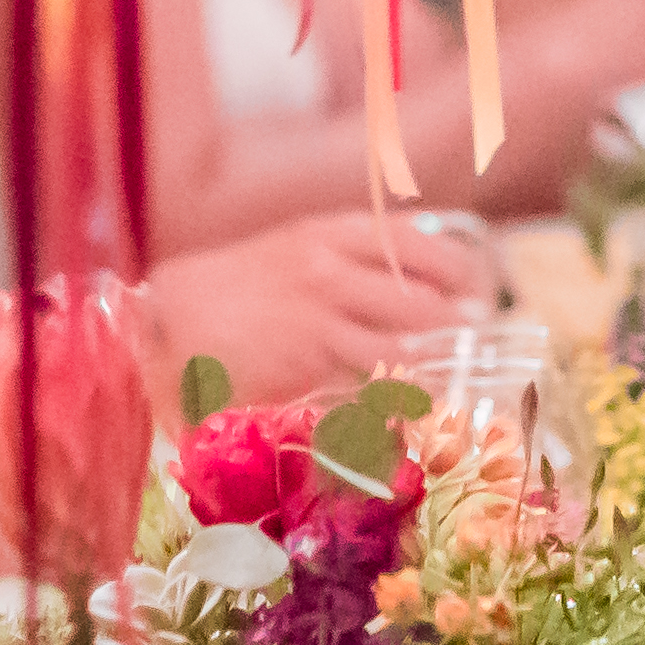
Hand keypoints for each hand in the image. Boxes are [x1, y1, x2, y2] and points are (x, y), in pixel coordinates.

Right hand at [143, 207, 493, 402]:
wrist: (165, 319)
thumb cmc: (230, 287)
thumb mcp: (291, 250)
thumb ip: (346, 259)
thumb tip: (411, 282)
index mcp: (330, 233)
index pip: (419, 243)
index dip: (459, 271)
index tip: (479, 289)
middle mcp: (332, 269)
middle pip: (424, 300)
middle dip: (459, 326)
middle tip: (480, 343)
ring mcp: (320, 319)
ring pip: (404, 347)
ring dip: (436, 369)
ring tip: (457, 380)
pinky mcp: (304, 366)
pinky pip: (368, 386)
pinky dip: (394, 401)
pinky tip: (408, 411)